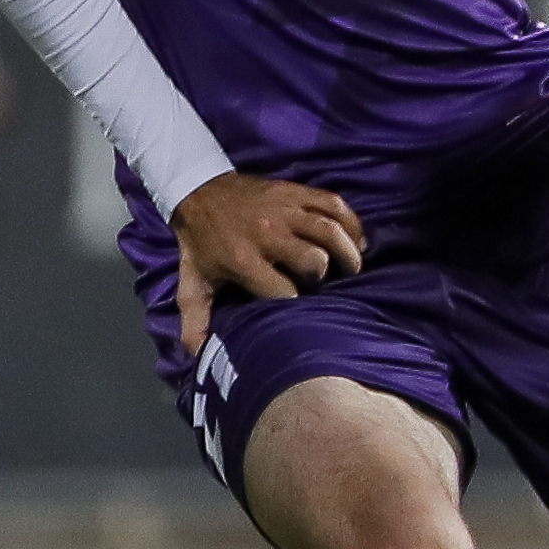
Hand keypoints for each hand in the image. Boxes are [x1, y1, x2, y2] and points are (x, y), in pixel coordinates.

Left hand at [171, 172, 366, 355]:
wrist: (199, 192)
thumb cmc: (201, 246)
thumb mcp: (193, 284)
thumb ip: (195, 322)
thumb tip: (199, 357)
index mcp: (242, 260)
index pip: (283, 291)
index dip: (295, 303)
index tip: (296, 306)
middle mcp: (265, 232)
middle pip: (313, 259)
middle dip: (320, 276)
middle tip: (319, 282)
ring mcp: (283, 208)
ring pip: (328, 230)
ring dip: (346, 251)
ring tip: (351, 267)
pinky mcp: (295, 190)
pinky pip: (333, 204)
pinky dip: (351, 223)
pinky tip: (356, 240)